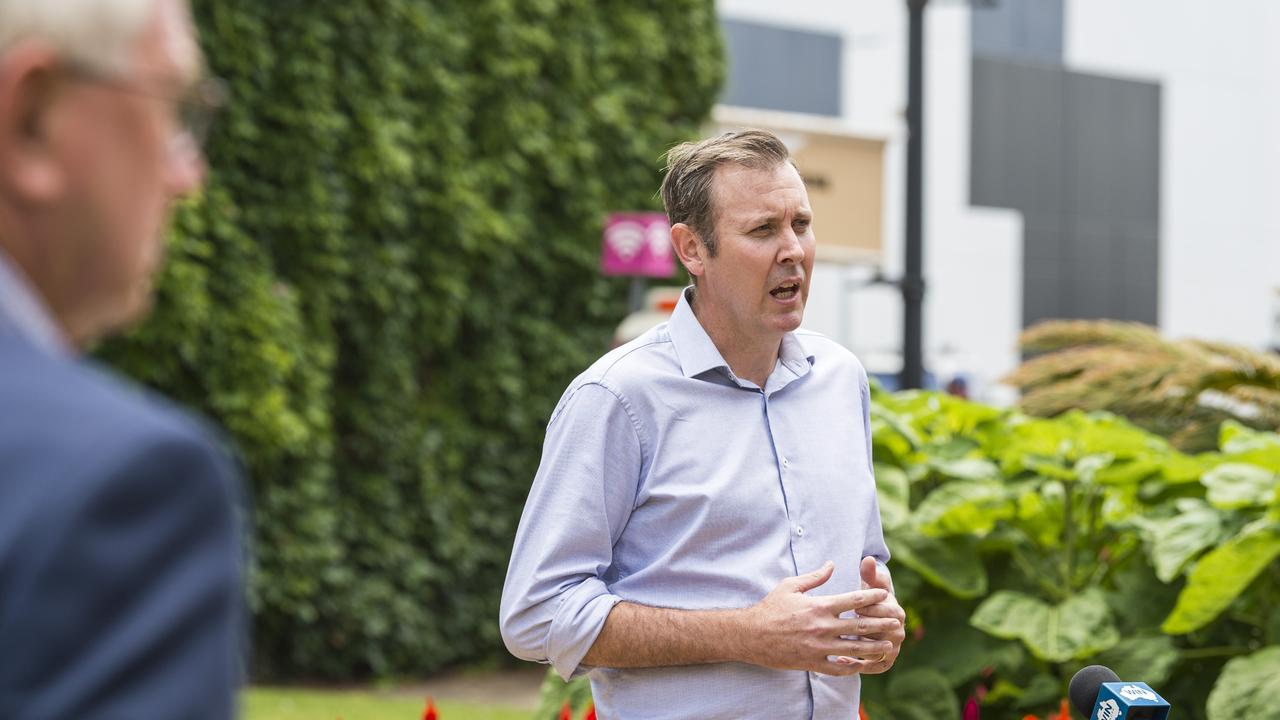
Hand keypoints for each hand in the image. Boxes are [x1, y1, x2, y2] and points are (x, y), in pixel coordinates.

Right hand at [739, 561, 899, 675]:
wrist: (751, 635)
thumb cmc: (770, 608)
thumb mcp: (791, 586)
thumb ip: (814, 577)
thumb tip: (832, 564)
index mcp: (819, 605)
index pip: (854, 599)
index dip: (873, 596)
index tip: (886, 595)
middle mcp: (822, 626)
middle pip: (860, 624)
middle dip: (882, 622)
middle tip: (898, 622)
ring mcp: (819, 647)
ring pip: (855, 648)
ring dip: (875, 647)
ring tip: (889, 646)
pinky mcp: (812, 663)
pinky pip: (838, 668)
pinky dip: (853, 667)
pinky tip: (863, 664)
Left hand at [849, 556, 906, 674]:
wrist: (874, 619)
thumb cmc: (869, 600)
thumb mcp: (870, 586)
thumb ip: (870, 574)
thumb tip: (868, 558)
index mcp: (897, 611)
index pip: (889, 610)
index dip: (872, 607)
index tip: (856, 606)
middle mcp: (899, 630)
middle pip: (885, 630)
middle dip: (866, 627)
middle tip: (848, 623)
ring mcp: (893, 648)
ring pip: (879, 650)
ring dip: (863, 647)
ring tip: (842, 643)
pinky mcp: (885, 661)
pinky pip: (875, 666)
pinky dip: (860, 665)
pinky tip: (841, 658)